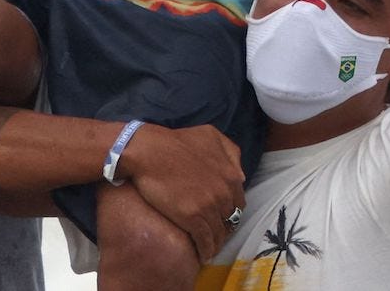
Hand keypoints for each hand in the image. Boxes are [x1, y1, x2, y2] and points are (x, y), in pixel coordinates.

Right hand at [123, 123, 245, 261]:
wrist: (148, 151)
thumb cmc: (176, 141)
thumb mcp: (209, 135)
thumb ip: (230, 152)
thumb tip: (241, 174)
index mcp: (231, 175)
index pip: (239, 203)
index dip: (230, 211)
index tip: (221, 216)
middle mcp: (224, 193)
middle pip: (231, 220)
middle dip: (224, 227)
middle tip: (215, 232)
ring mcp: (209, 207)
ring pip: (219, 233)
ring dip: (216, 243)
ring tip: (209, 248)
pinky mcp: (193, 218)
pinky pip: (205, 241)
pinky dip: (205, 250)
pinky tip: (201, 254)